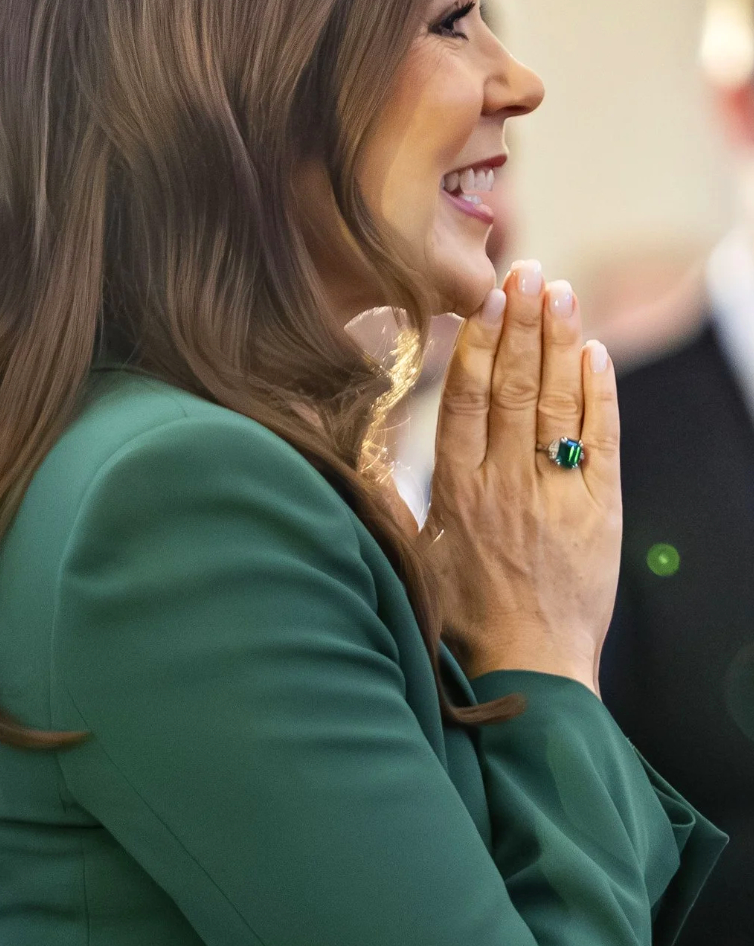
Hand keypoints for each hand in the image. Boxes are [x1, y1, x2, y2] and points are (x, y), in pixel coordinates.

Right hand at [420, 261, 620, 694]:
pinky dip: (599, 397)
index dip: (476, 344)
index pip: (465, 400)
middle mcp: (504, 485)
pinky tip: (595, 355)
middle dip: (521, 324)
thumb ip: (387, 501)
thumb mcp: (409, 559)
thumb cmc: (461, 623)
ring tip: (561, 292)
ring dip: (560, 343)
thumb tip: (344, 458)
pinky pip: (600, 442)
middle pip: (512, 387)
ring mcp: (553, 496)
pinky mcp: (597, 513)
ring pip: (556, 404)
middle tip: (528, 272)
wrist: (525, 674)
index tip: (483, 300)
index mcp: (456, 492)